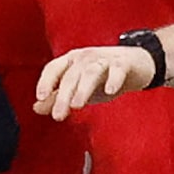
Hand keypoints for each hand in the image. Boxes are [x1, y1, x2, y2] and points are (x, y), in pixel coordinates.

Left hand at [35, 44, 155, 118]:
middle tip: (58, 115)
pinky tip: (109, 90)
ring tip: (77, 105)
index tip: (41, 97)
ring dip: (82, 88)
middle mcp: (85, 58)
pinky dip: (113, 79)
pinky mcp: (124, 63)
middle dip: (62, 96)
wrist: (137, 64)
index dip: (46, 81)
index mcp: (71, 62)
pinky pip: (117, 69)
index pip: (54, 68)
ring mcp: (105, 59)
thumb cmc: (104, 76)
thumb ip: (58, 97)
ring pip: (90, 72)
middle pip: (71, 76)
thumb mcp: (79, 88)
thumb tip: (37, 108)